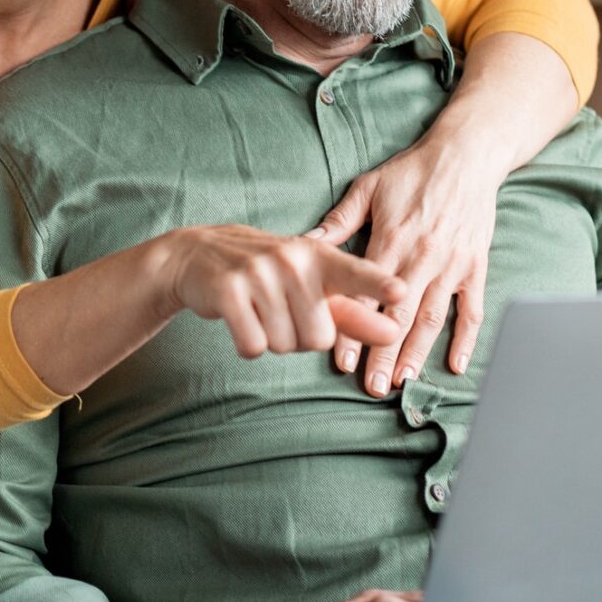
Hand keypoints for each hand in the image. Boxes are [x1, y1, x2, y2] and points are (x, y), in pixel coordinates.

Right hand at [156, 225, 406, 359]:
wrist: (199, 255)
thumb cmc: (270, 274)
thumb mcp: (312, 285)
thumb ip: (354, 312)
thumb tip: (393, 334)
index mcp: (319, 256)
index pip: (354, 273)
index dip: (378, 285)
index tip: (401, 293)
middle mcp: (292, 260)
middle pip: (320, 337)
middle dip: (301, 338)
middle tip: (282, 311)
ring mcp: (259, 273)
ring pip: (285, 345)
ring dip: (273, 340)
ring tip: (260, 311)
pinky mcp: (228, 291)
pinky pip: (254, 345)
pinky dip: (248, 344)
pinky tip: (241, 319)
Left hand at [311, 137, 505, 394]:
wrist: (467, 155)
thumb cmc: (413, 171)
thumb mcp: (369, 187)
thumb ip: (339, 221)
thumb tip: (305, 244)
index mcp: (393, 238)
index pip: (368, 293)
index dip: (354, 327)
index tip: (341, 359)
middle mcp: (423, 257)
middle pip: (400, 314)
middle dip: (384, 353)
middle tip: (370, 386)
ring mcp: (452, 265)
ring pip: (433, 318)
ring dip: (418, 353)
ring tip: (402, 381)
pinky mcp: (475, 267)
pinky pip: (472, 309)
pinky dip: (466, 339)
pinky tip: (454, 365)